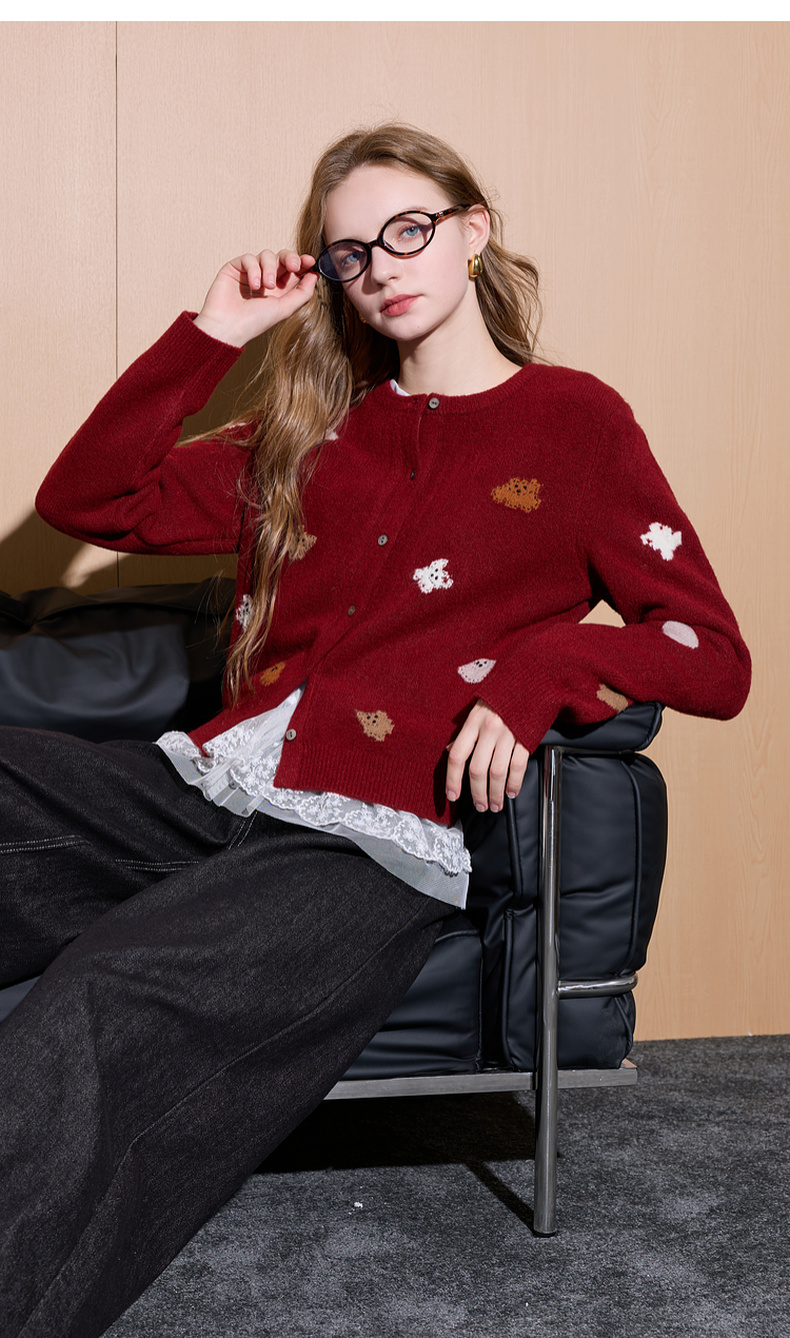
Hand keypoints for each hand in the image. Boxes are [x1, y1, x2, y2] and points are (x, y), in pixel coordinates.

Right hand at [193, 250, 318, 347]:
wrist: (228, 326)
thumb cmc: (254, 322)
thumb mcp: (285, 309)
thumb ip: (302, 293)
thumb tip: (315, 276)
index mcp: (279, 290)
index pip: (293, 270)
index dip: (302, 262)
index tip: (309, 261)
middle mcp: (265, 279)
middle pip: (281, 257)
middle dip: (290, 258)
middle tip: (294, 265)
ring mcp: (250, 273)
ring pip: (266, 255)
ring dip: (270, 268)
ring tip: (266, 286)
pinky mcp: (235, 268)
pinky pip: (249, 258)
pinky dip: (254, 269)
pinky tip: (253, 285)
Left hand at [445, 700, 528, 812]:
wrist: (531, 680)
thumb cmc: (502, 696)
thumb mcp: (477, 709)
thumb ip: (465, 732)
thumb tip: (452, 751)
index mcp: (473, 721)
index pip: (457, 756)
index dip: (452, 779)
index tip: (452, 795)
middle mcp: (489, 729)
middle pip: (477, 770)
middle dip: (477, 793)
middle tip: (479, 806)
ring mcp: (509, 734)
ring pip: (497, 773)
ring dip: (495, 793)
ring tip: (494, 805)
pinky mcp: (526, 738)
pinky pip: (518, 766)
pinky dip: (514, 783)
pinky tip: (511, 792)